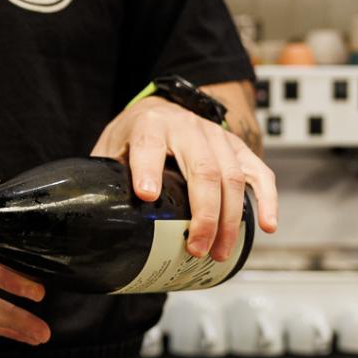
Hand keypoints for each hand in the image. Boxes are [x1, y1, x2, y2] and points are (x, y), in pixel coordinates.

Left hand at [91, 99, 278, 262]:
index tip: (146, 195)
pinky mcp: (237, 148)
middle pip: (203, 170)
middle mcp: (188, 128)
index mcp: (151, 125)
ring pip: (232, 177)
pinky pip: (259, 172)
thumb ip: (104, 174)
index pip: (150, 146)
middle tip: (196, 248)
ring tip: (219, 251)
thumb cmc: (137, 132)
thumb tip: (90, 216)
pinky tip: (268, 225)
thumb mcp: (112, 145)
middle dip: (203, 214)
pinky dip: (267, 199)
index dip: (148, 170)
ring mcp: (217, 138)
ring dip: (230, 219)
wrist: (167, 106)